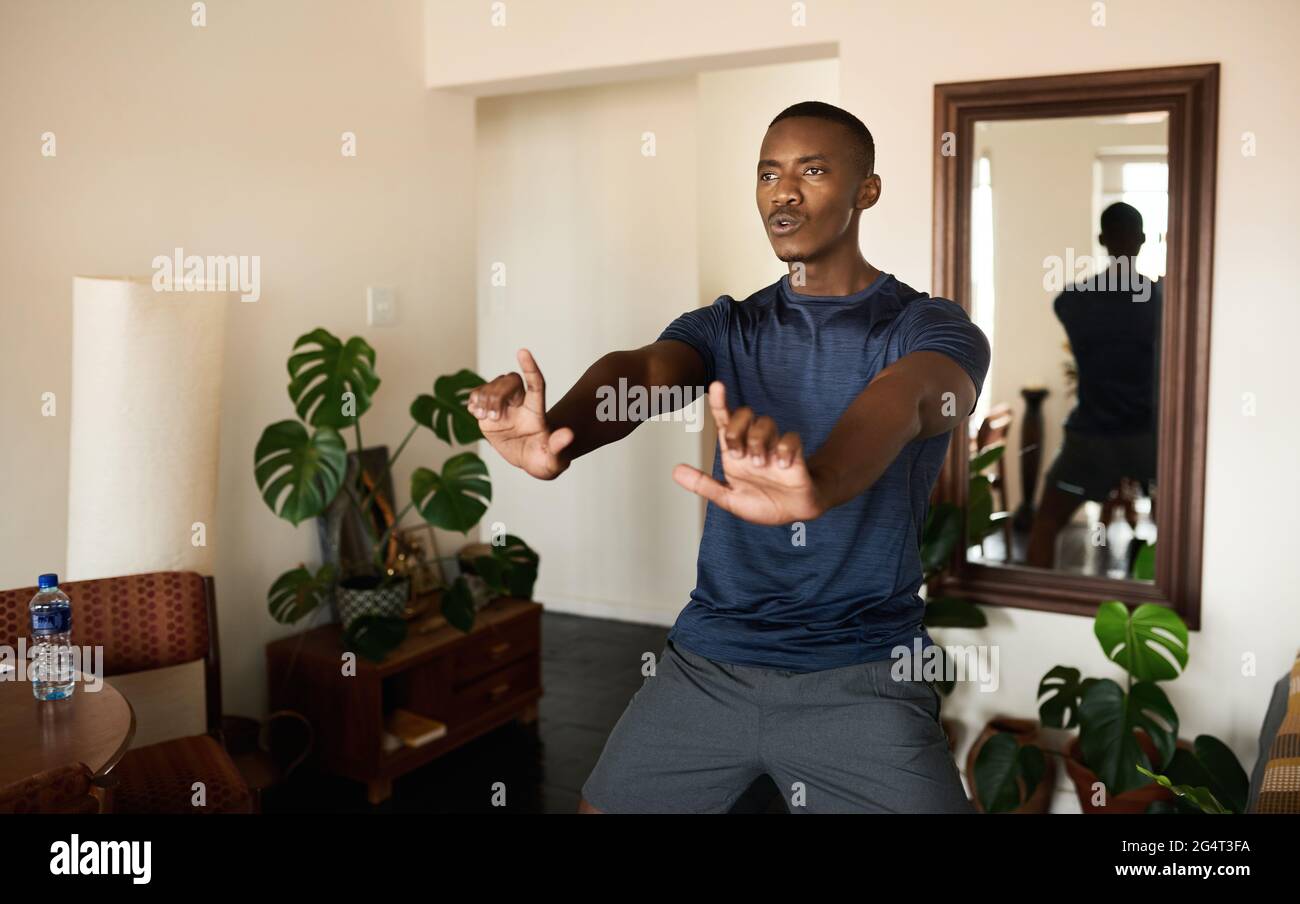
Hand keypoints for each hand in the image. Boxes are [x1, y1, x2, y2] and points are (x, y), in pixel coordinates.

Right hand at [467, 349, 573, 480]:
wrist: (526, 460)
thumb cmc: (544, 459)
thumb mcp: (553, 460)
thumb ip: (559, 447)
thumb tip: (568, 434)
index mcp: (537, 412)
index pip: (536, 383)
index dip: (530, 367)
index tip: (523, 351)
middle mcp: (521, 403)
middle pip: (511, 381)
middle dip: (499, 393)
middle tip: (494, 417)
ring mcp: (504, 406)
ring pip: (493, 385)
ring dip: (485, 398)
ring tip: (486, 417)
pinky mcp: (488, 411)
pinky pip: (478, 395)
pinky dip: (474, 401)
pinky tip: (476, 413)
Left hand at [671, 381, 825, 524]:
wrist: (792, 515)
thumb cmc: (761, 502)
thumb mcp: (728, 499)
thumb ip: (703, 485)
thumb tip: (676, 471)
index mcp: (735, 452)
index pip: (725, 420)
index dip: (720, 402)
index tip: (717, 386)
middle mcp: (753, 445)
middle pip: (745, 414)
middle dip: (737, 428)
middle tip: (738, 455)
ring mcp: (773, 447)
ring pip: (766, 422)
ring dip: (758, 441)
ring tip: (761, 465)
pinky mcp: (794, 454)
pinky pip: (791, 438)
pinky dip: (784, 449)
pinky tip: (783, 466)